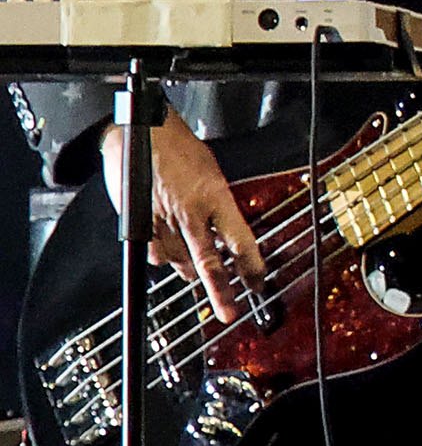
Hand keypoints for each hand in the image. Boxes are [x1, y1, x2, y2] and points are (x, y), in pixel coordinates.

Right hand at [98, 114, 262, 323]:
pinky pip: (155, 253)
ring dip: (190, 268)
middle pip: (207, 261)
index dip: (250, 266)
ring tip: (196, 271)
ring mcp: (162, 219)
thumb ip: (217, 209)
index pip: (240, 239)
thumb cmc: (178, 149)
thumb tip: (222, 240)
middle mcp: (189, 211)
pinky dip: (164, 256)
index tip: (259, 284)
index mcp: (214, 196)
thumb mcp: (211, 174)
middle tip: (229, 314)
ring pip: (179, 260)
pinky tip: (168, 251)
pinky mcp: (139, 223)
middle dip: (220, 292)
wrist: (138, 132)